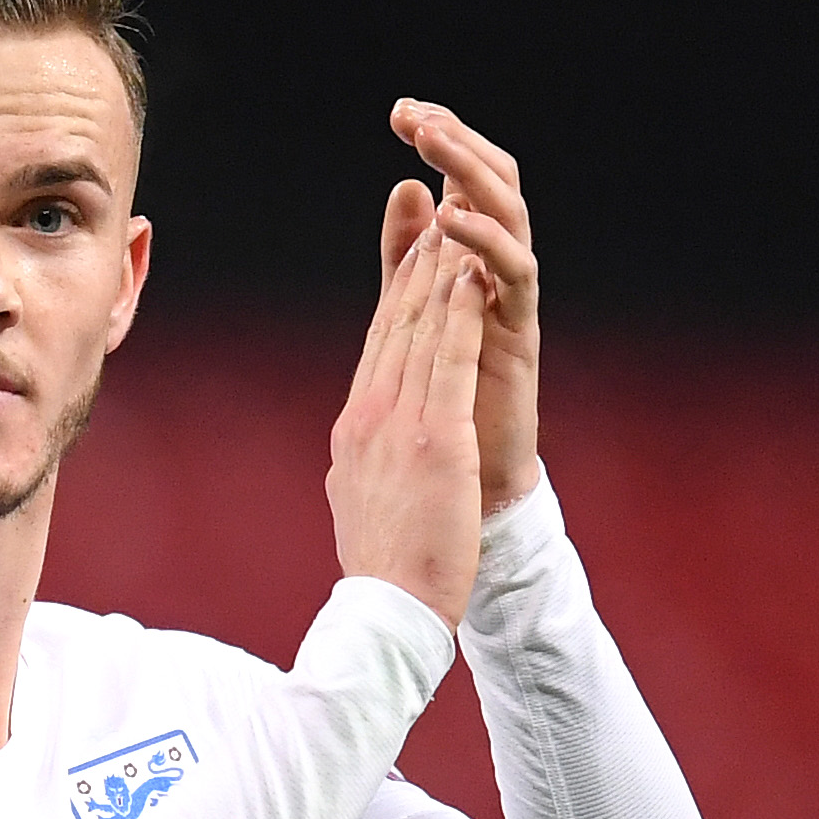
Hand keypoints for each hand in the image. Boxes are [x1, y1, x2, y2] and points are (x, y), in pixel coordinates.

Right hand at [325, 219, 488, 627]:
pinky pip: (451, 361)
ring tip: (456, 219)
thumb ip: (358, 467)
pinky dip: (461, 312)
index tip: (412, 248)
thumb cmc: (384, 569)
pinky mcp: (436, 439)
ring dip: (440, 268)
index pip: (378, 345)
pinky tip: (472, 274)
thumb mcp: (359, 502)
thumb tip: (347, 459)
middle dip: (415, 259)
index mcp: (355, 428)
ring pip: (422, 329)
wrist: (389, 611)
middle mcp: (371, 414)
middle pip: (396, 323)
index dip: (396, 290)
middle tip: (431, 206)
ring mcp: (400, 424)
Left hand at [379, 98, 541, 510]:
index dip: (440, 139)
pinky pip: (513, 273)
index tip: (402, 107)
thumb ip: (407, 258)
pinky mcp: (520, 332)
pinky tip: (453, 217)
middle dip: (456, 141)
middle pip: (492, 183)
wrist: (471, 487)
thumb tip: (406, 187)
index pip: (460, 180)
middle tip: (414, 112)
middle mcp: (498, 271)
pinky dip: (485, 240)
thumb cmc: (447, 403)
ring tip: (434, 141)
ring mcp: (512, 299)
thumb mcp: (414, 317)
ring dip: (470, 173)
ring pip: (508, 215)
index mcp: (471, 261)